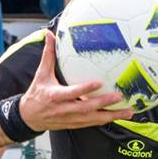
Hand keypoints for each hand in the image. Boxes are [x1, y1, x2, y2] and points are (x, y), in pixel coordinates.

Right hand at [18, 32, 133, 130]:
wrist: (29, 117)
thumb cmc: (36, 93)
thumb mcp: (40, 74)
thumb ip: (48, 54)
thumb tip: (49, 34)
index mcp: (55, 96)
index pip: (72, 92)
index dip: (85, 89)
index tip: (99, 82)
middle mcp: (63, 109)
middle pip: (86, 108)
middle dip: (103, 103)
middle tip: (119, 96)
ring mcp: (70, 119)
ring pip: (92, 119)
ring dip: (111, 115)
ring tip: (128, 111)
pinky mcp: (75, 124)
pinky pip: (93, 123)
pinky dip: (107, 120)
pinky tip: (120, 116)